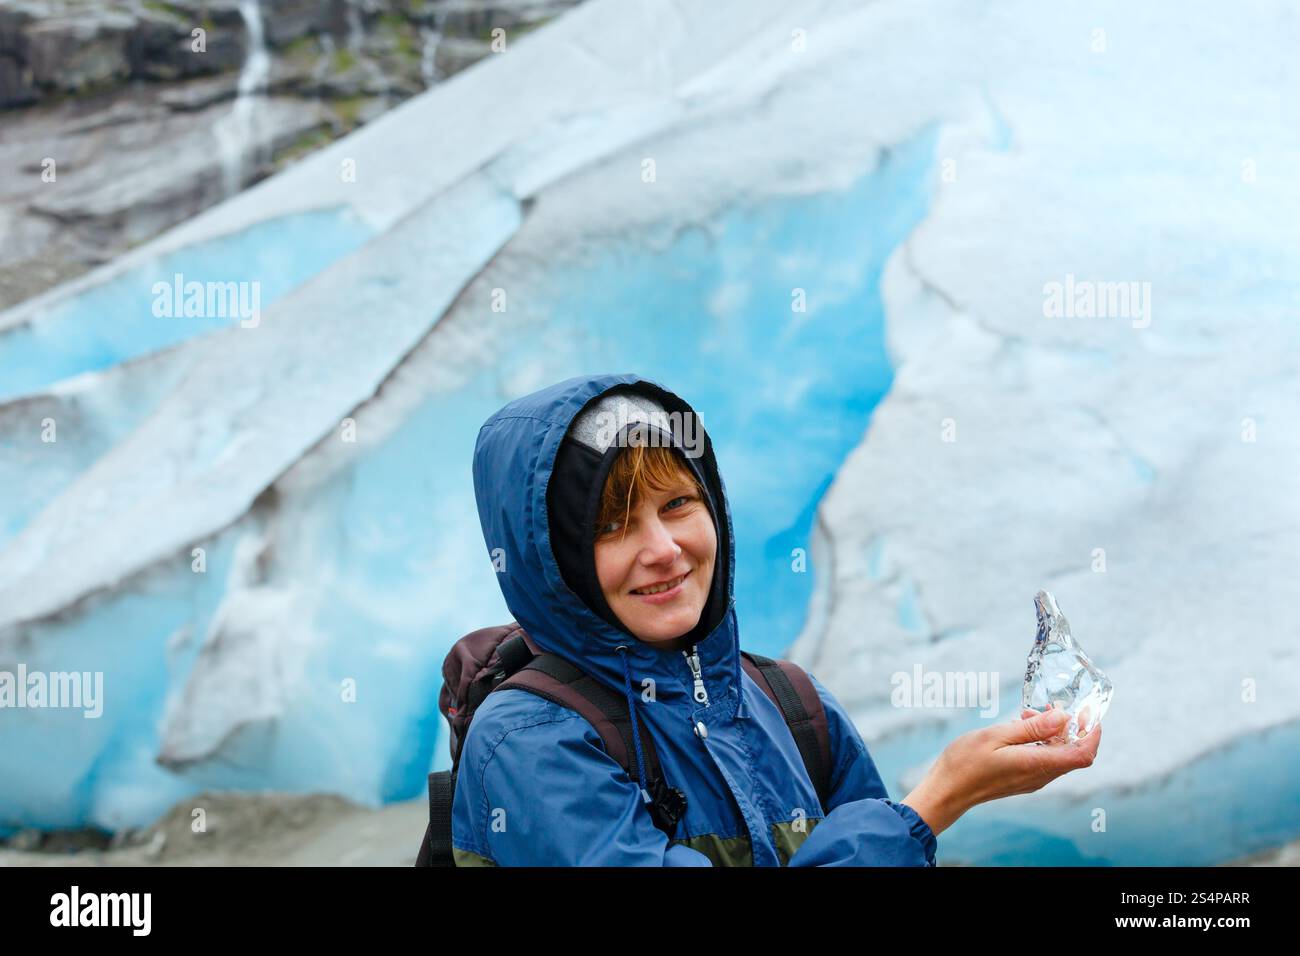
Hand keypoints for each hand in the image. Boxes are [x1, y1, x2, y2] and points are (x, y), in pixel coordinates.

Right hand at [901, 703, 1101, 835]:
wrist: (947, 790)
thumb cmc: (965, 762)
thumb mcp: (996, 736)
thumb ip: (1032, 728)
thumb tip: (1063, 718)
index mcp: (1037, 764)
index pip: (1083, 754)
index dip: (1092, 733)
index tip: (1087, 712)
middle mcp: (1040, 776)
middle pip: (1073, 753)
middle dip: (1068, 726)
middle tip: (1048, 705)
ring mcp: (1032, 780)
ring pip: (1058, 755)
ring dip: (1051, 732)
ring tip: (1026, 714)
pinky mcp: (1023, 779)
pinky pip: (1044, 759)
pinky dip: (1040, 741)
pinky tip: (1019, 729)